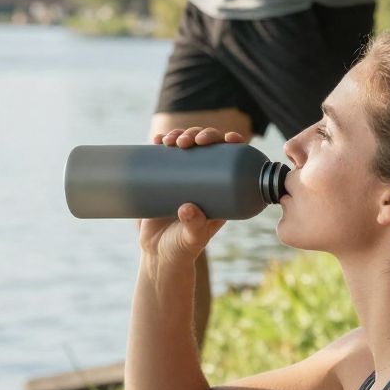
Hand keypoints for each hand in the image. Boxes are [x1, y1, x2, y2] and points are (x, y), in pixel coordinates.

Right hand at [138, 126, 242, 269]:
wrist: (159, 254)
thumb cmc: (182, 249)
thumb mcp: (192, 239)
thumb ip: (194, 226)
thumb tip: (187, 207)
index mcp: (222, 190)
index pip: (232, 158)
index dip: (232, 142)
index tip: (226, 138)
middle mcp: (204, 179)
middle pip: (207, 145)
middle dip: (199, 134)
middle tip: (187, 142)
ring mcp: (183, 176)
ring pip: (186, 145)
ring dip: (180, 134)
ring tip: (169, 141)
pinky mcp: (164, 178)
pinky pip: (165, 155)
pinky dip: (161, 143)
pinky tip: (157, 139)